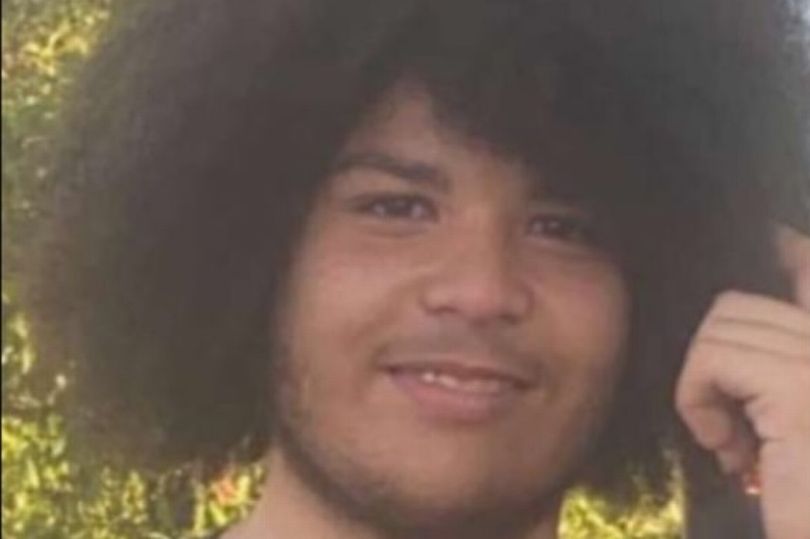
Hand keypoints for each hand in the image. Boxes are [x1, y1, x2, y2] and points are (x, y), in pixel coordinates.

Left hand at [676, 226, 809, 538]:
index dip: (785, 248)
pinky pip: (708, 362)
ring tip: (735, 443)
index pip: (808, 264)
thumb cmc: (798, 484)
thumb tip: (746, 303)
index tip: (771, 238)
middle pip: (737, 303)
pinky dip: (697, 404)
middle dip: (714, 362)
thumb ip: (772, 361)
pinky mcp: (798, 387)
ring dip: (706, 392)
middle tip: (733, 424)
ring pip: (716, 332)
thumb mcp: (788, 414)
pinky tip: (725, 448)